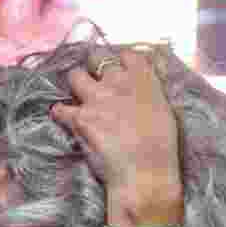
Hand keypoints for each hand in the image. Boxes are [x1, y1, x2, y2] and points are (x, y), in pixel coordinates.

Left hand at [49, 47, 182, 226]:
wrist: (145, 171)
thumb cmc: (161, 146)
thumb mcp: (165, 111)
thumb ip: (150, 94)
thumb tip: (143, 91)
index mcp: (143, 80)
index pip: (127, 55)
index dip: (120, 61)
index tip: (118, 70)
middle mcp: (118, 82)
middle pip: (97, 58)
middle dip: (93, 67)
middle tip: (93, 82)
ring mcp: (97, 98)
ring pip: (74, 76)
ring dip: (74, 86)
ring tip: (77, 98)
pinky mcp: (80, 118)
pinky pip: (60, 108)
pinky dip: (60, 114)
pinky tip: (64, 119)